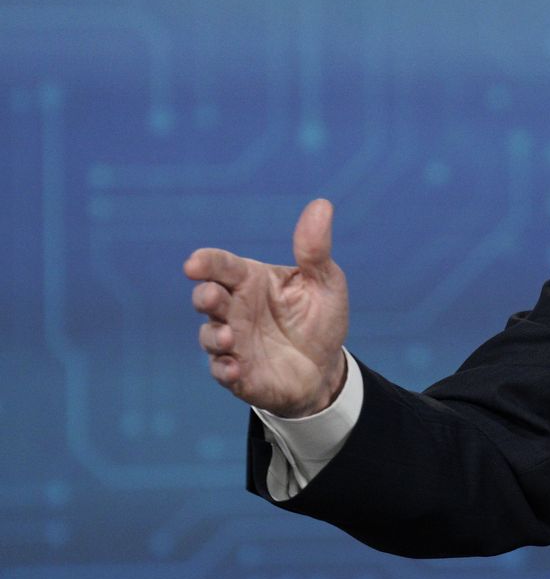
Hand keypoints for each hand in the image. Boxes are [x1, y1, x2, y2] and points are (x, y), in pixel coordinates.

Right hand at [184, 199, 350, 417]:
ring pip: (209, 335)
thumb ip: (315, 249)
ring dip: (214, 336)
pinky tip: (235, 369)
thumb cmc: (320, 319)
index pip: (222, 266)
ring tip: (230, 337)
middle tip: (212, 297)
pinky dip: (224, 369)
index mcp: (251, 281)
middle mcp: (235, 309)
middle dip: (205, 296)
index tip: (195, 263)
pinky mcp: (239, 373)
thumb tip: (322, 205)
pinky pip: (221, 371)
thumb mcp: (325, 282)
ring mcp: (234, 342)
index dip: (206, 263)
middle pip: (207, 297)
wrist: (326, 367)